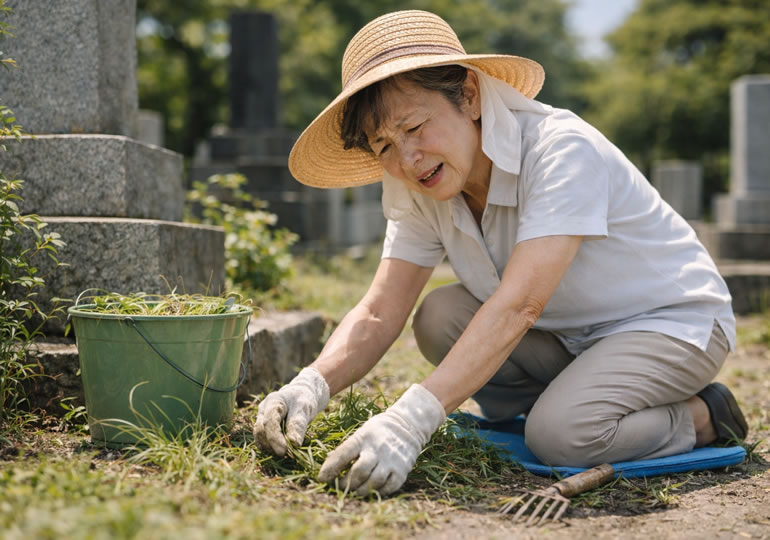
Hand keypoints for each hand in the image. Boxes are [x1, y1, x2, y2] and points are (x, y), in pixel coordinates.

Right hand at [253, 367, 329, 455]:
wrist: (301, 395)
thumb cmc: (303, 400)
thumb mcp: (304, 410)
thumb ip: (298, 425)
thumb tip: (294, 444)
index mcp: (273, 401)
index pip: (269, 421)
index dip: (275, 437)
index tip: (284, 451)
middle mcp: (263, 409)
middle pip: (261, 430)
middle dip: (272, 444)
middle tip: (287, 454)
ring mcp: (261, 417)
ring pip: (259, 436)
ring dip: (270, 447)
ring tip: (286, 452)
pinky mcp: (263, 426)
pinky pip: (262, 439)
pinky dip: (270, 447)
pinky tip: (281, 450)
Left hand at [318, 384, 445, 495]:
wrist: (408, 425)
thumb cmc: (378, 431)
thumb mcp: (362, 433)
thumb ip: (348, 448)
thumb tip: (328, 467)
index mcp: (364, 436)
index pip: (344, 453)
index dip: (331, 467)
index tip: (322, 478)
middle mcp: (378, 448)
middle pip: (359, 471)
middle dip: (346, 483)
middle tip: (339, 486)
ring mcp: (391, 460)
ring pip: (373, 482)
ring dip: (360, 490)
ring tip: (353, 491)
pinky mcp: (402, 470)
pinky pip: (388, 487)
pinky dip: (377, 491)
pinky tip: (371, 490)